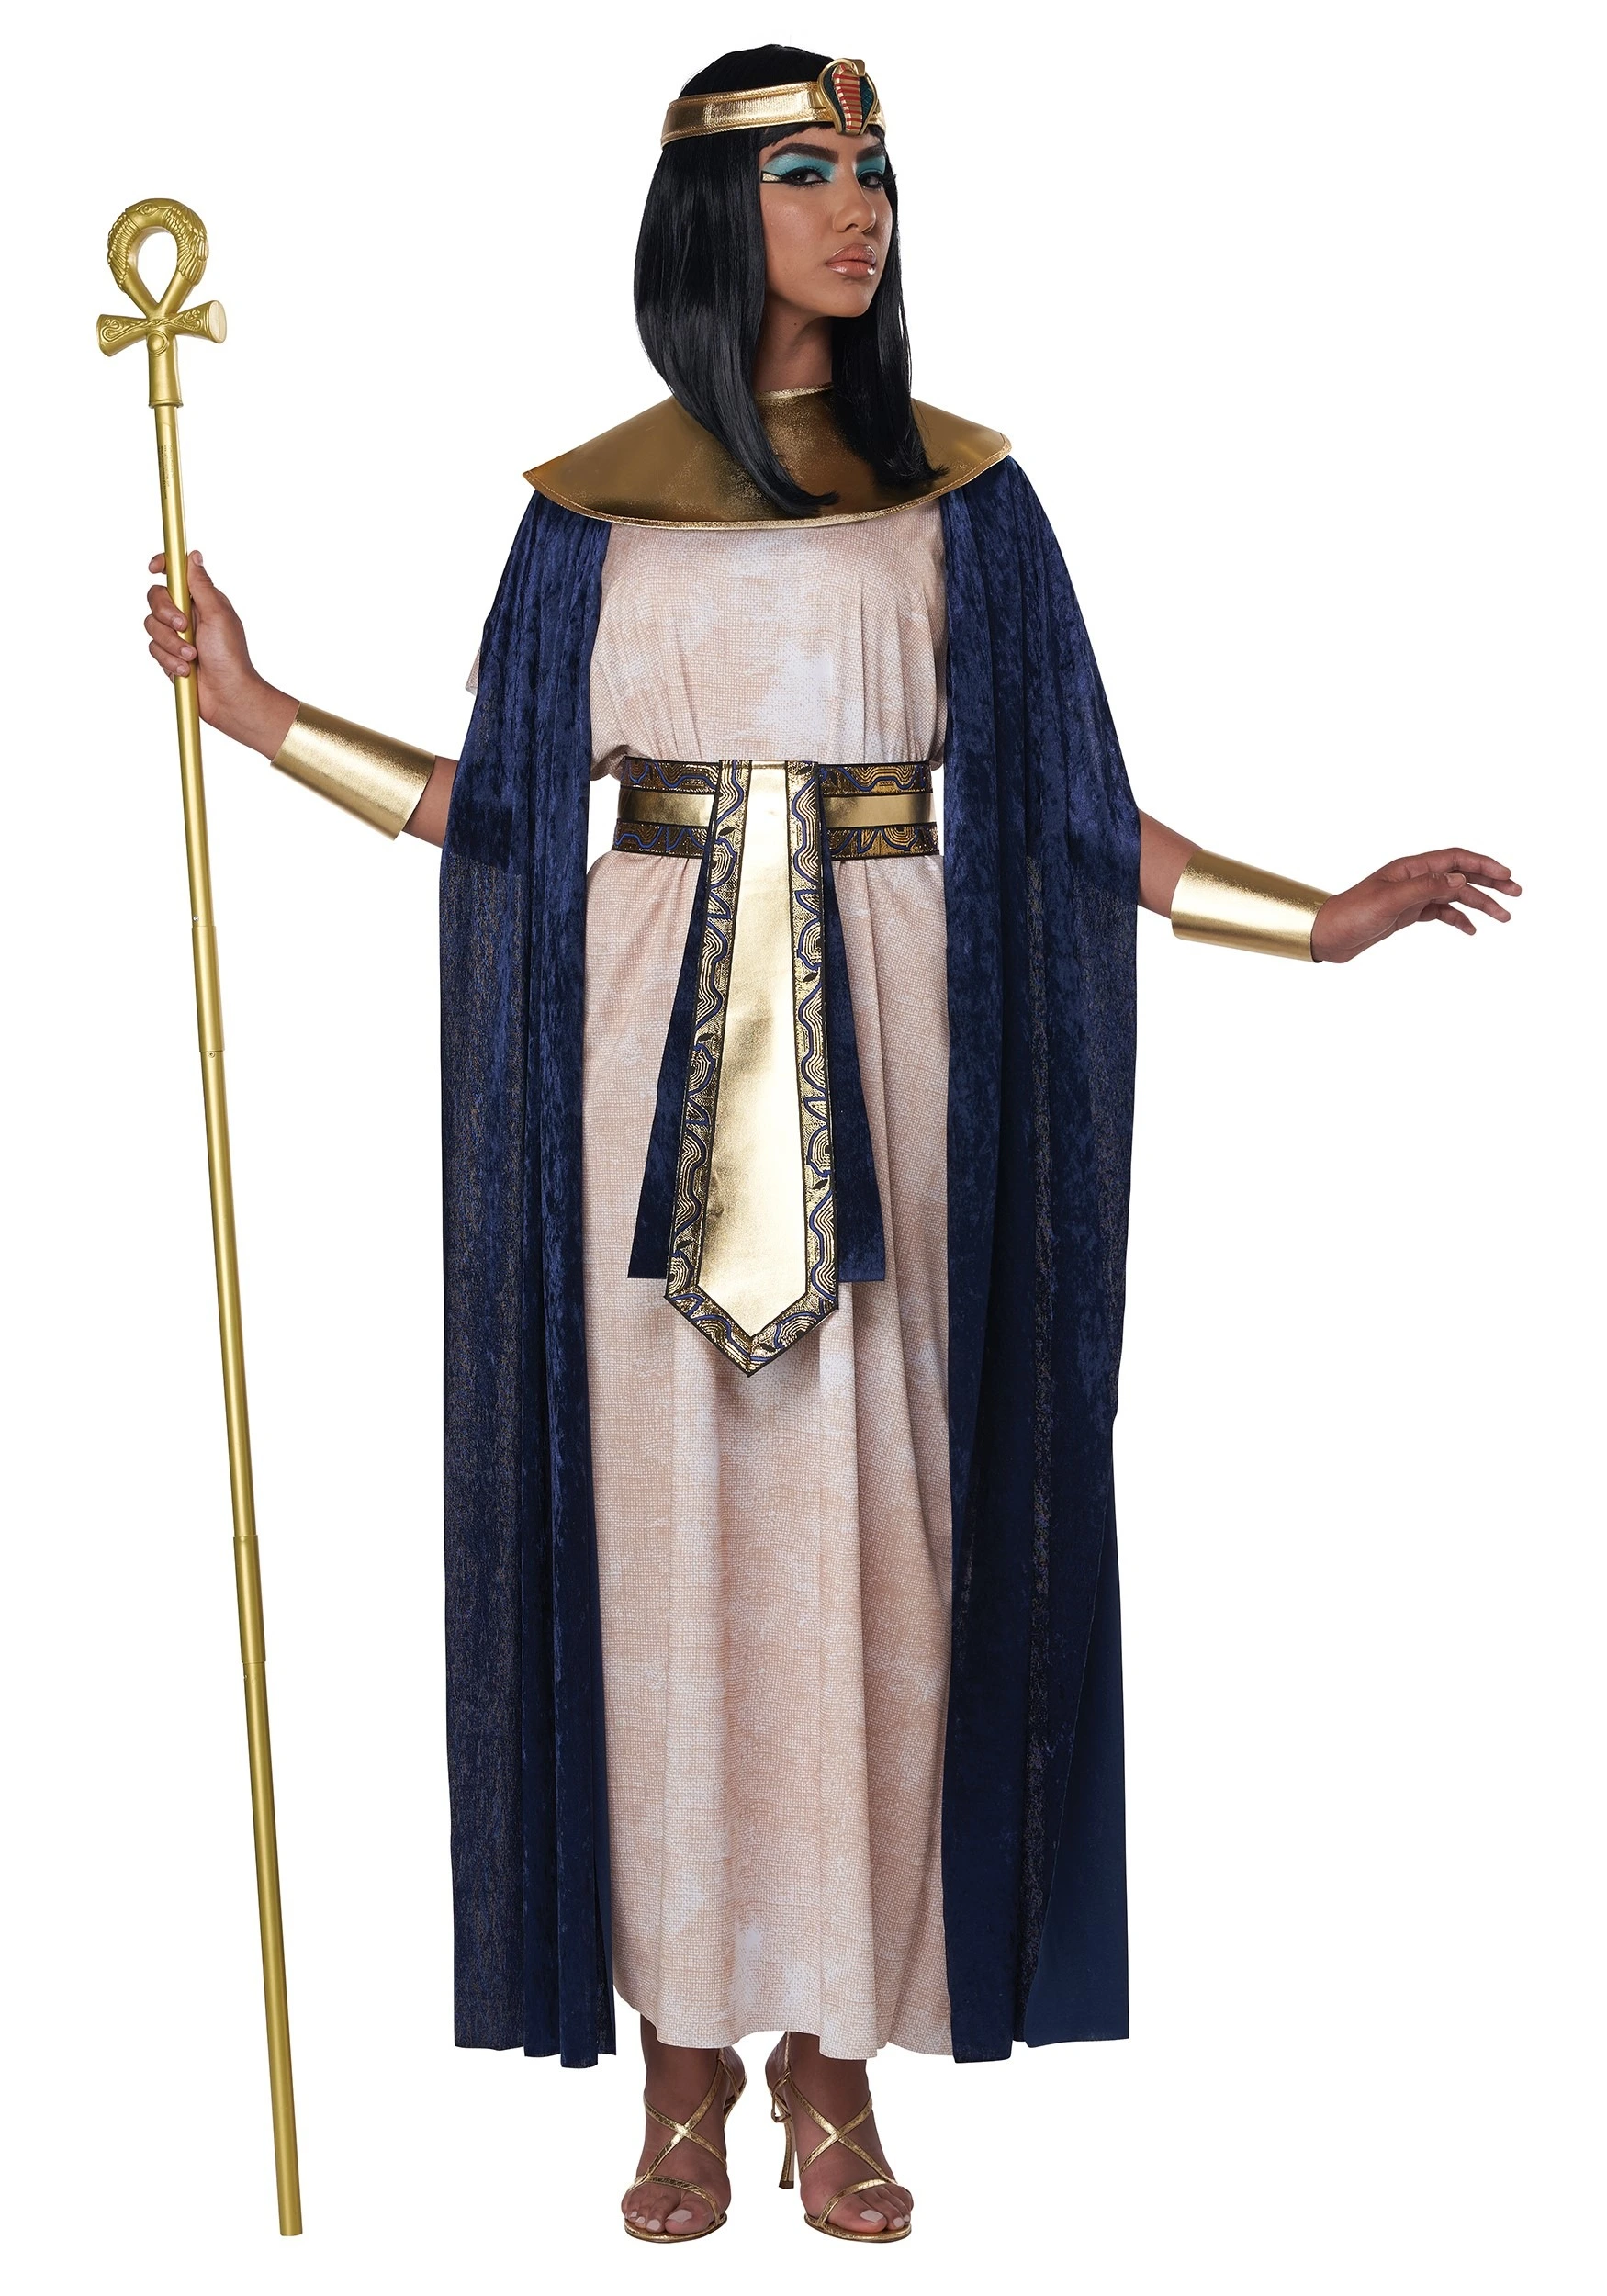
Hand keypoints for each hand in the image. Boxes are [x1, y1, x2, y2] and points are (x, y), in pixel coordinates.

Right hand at [144, 550, 297, 756]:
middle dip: (165, 613)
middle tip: (183, 627)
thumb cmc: (230, 656)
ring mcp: (176, 635)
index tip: (153, 568)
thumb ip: (201, 585)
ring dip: (170, 643)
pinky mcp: (168, 655)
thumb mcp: (218, 615)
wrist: (228, 696)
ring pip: (150, 625)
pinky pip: (152, 649)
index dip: (162, 565)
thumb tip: (194, 555)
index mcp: (201, 600)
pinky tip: (185, 671)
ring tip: (191, 657)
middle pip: (155, 597)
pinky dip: (168, 660)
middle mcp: (187, 614)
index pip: (175, 573)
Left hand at [1310, 849, 1521, 962]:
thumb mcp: (1389, 901)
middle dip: (1490, 882)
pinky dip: (1459, 919)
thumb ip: (1425, 888)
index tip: (1507, 875)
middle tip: (1517, 893)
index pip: (1455, 859)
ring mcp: (1412, 896)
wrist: (1326, 935)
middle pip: (1460, 875)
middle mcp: (1414, 878)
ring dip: (1480, 904)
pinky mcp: (1407, 914)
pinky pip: (1441, 913)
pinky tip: (1472, 930)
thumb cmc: (1351, 914)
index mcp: (1410, 867)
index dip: (1483, 865)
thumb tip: (1459, 880)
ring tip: (1505, 917)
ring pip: (1454, 896)